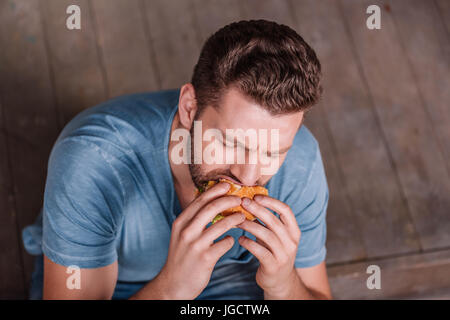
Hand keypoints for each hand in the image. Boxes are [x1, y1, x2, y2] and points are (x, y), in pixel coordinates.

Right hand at [156, 182, 244, 298]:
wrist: (173, 284)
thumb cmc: (182, 256)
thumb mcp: (181, 234)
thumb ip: (193, 219)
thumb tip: (212, 201)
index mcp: (180, 222)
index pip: (200, 200)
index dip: (215, 191)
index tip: (227, 185)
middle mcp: (186, 231)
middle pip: (211, 208)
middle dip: (228, 200)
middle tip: (240, 199)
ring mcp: (196, 245)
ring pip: (222, 225)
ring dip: (235, 219)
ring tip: (243, 217)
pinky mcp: (205, 258)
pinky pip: (225, 244)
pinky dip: (231, 240)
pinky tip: (231, 241)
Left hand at [237, 195, 300, 296]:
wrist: (280, 281)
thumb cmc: (273, 252)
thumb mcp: (275, 236)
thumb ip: (267, 221)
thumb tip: (249, 201)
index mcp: (294, 231)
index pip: (286, 211)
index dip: (271, 201)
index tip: (255, 196)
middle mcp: (291, 242)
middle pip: (274, 221)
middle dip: (257, 209)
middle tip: (243, 202)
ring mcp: (284, 255)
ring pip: (267, 235)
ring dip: (250, 225)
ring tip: (237, 221)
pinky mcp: (274, 266)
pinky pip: (260, 251)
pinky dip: (249, 243)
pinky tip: (240, 239)